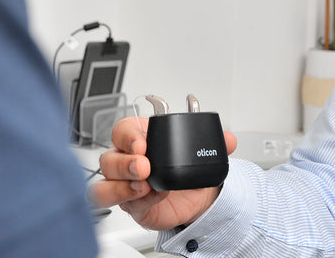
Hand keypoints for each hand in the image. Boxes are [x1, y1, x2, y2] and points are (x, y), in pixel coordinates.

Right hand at [88, 116, 237, 230]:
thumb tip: (229, 139)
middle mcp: (127, 160)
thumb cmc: (186, 167)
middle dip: (125, 162)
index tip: (142, 143)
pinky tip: (151, 196)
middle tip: (144, 166)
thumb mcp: (203, 150)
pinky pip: (121, 204)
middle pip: (109, 158)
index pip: (123, 130)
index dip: (128, 135)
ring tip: (143, 185)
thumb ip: (217, 142)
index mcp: (141, 138)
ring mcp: (125, 184)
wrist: (195, 195)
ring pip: (104, 184)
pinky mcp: (131, 205)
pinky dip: (135, 200)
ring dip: (121, 185)